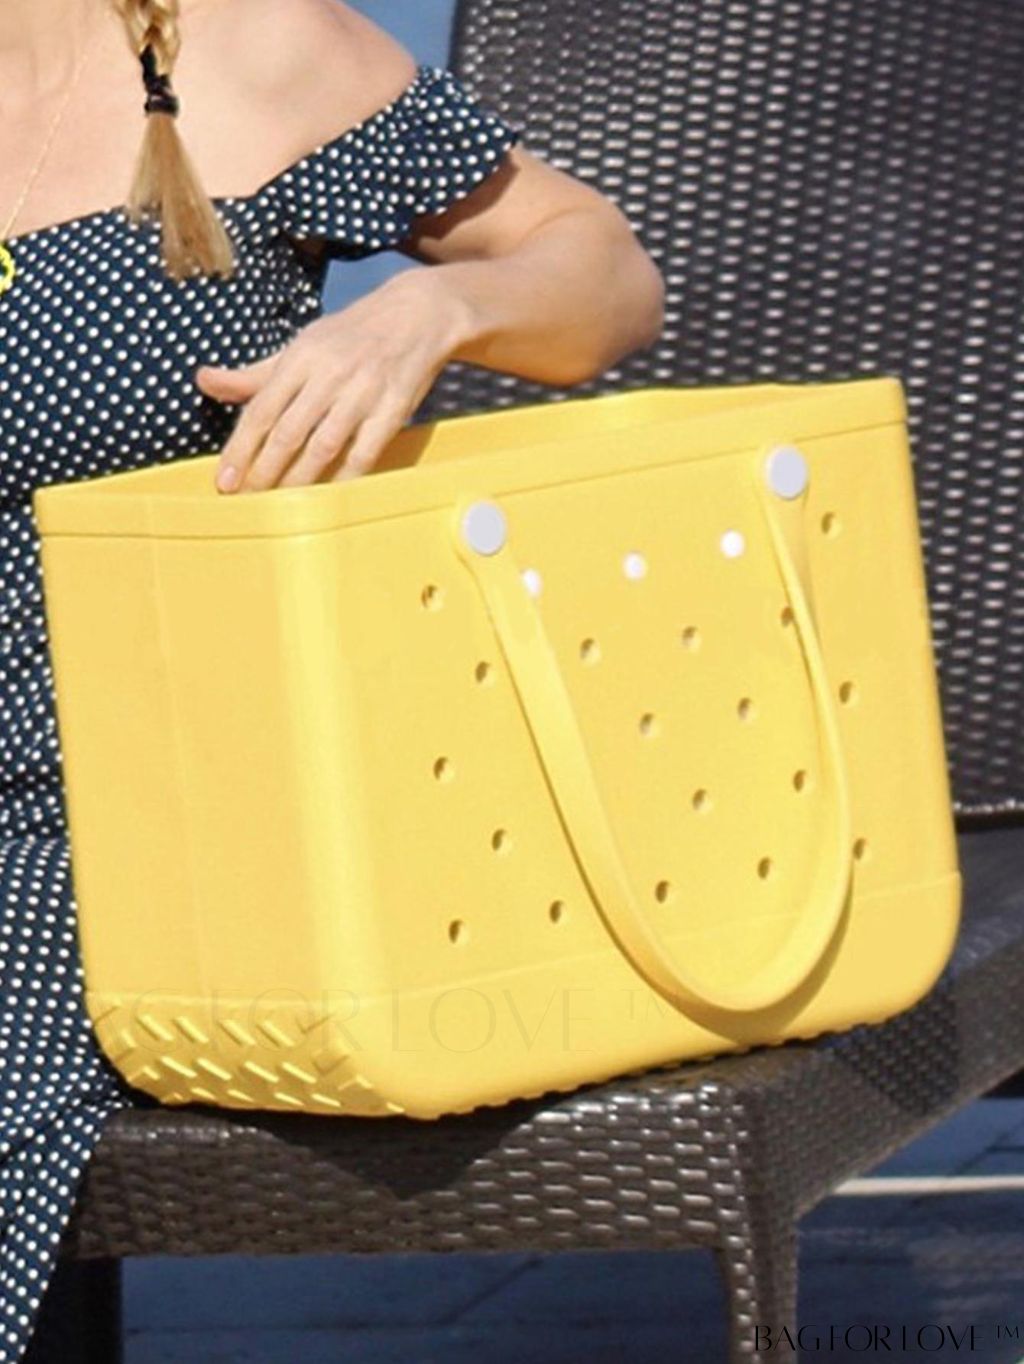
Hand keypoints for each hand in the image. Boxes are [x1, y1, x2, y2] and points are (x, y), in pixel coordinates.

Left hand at [196, 270, 471, 491]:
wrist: (416, 315)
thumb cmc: (350, 337)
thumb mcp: (300, 347)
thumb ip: (254, 374)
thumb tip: (204, 381)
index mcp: (301, 358)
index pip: (262, 409)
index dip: (240, 448)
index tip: (224, 480)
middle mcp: (330, 374)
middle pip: (288, 431)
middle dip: (263, 470)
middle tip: (246, 501)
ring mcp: (364, 392)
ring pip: (323, 445)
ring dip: (299, 480)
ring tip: (280, 506)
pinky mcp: (394, 409)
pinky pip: (365, 452)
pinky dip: (345, 478)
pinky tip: (328, 497)